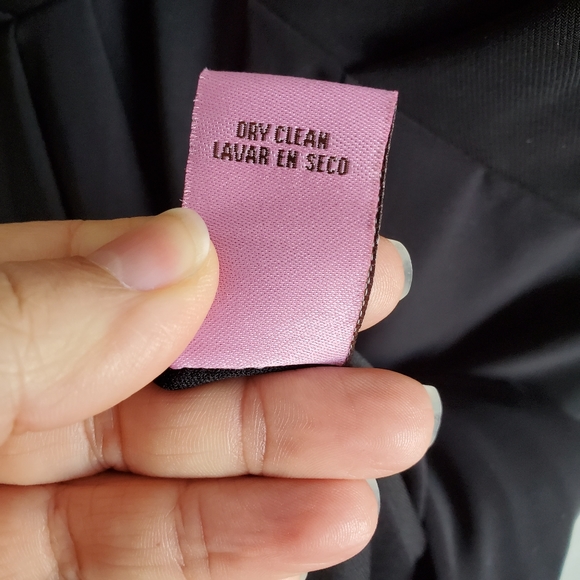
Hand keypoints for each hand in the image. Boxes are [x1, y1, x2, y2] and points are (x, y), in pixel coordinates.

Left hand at [0, 209, 435, 578]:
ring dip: (280, 470)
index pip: (113, 277)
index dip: (217, 265)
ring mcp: (15, 499)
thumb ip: (37, 309)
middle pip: (162, 381)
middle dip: (281, 374)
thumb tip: (181, 246)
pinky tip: (307, 532)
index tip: (313, 257)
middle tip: (378, 352)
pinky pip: (138, 564)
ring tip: (381, 444)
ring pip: (166, 478)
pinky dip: (228, 548)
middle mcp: (5, 402)